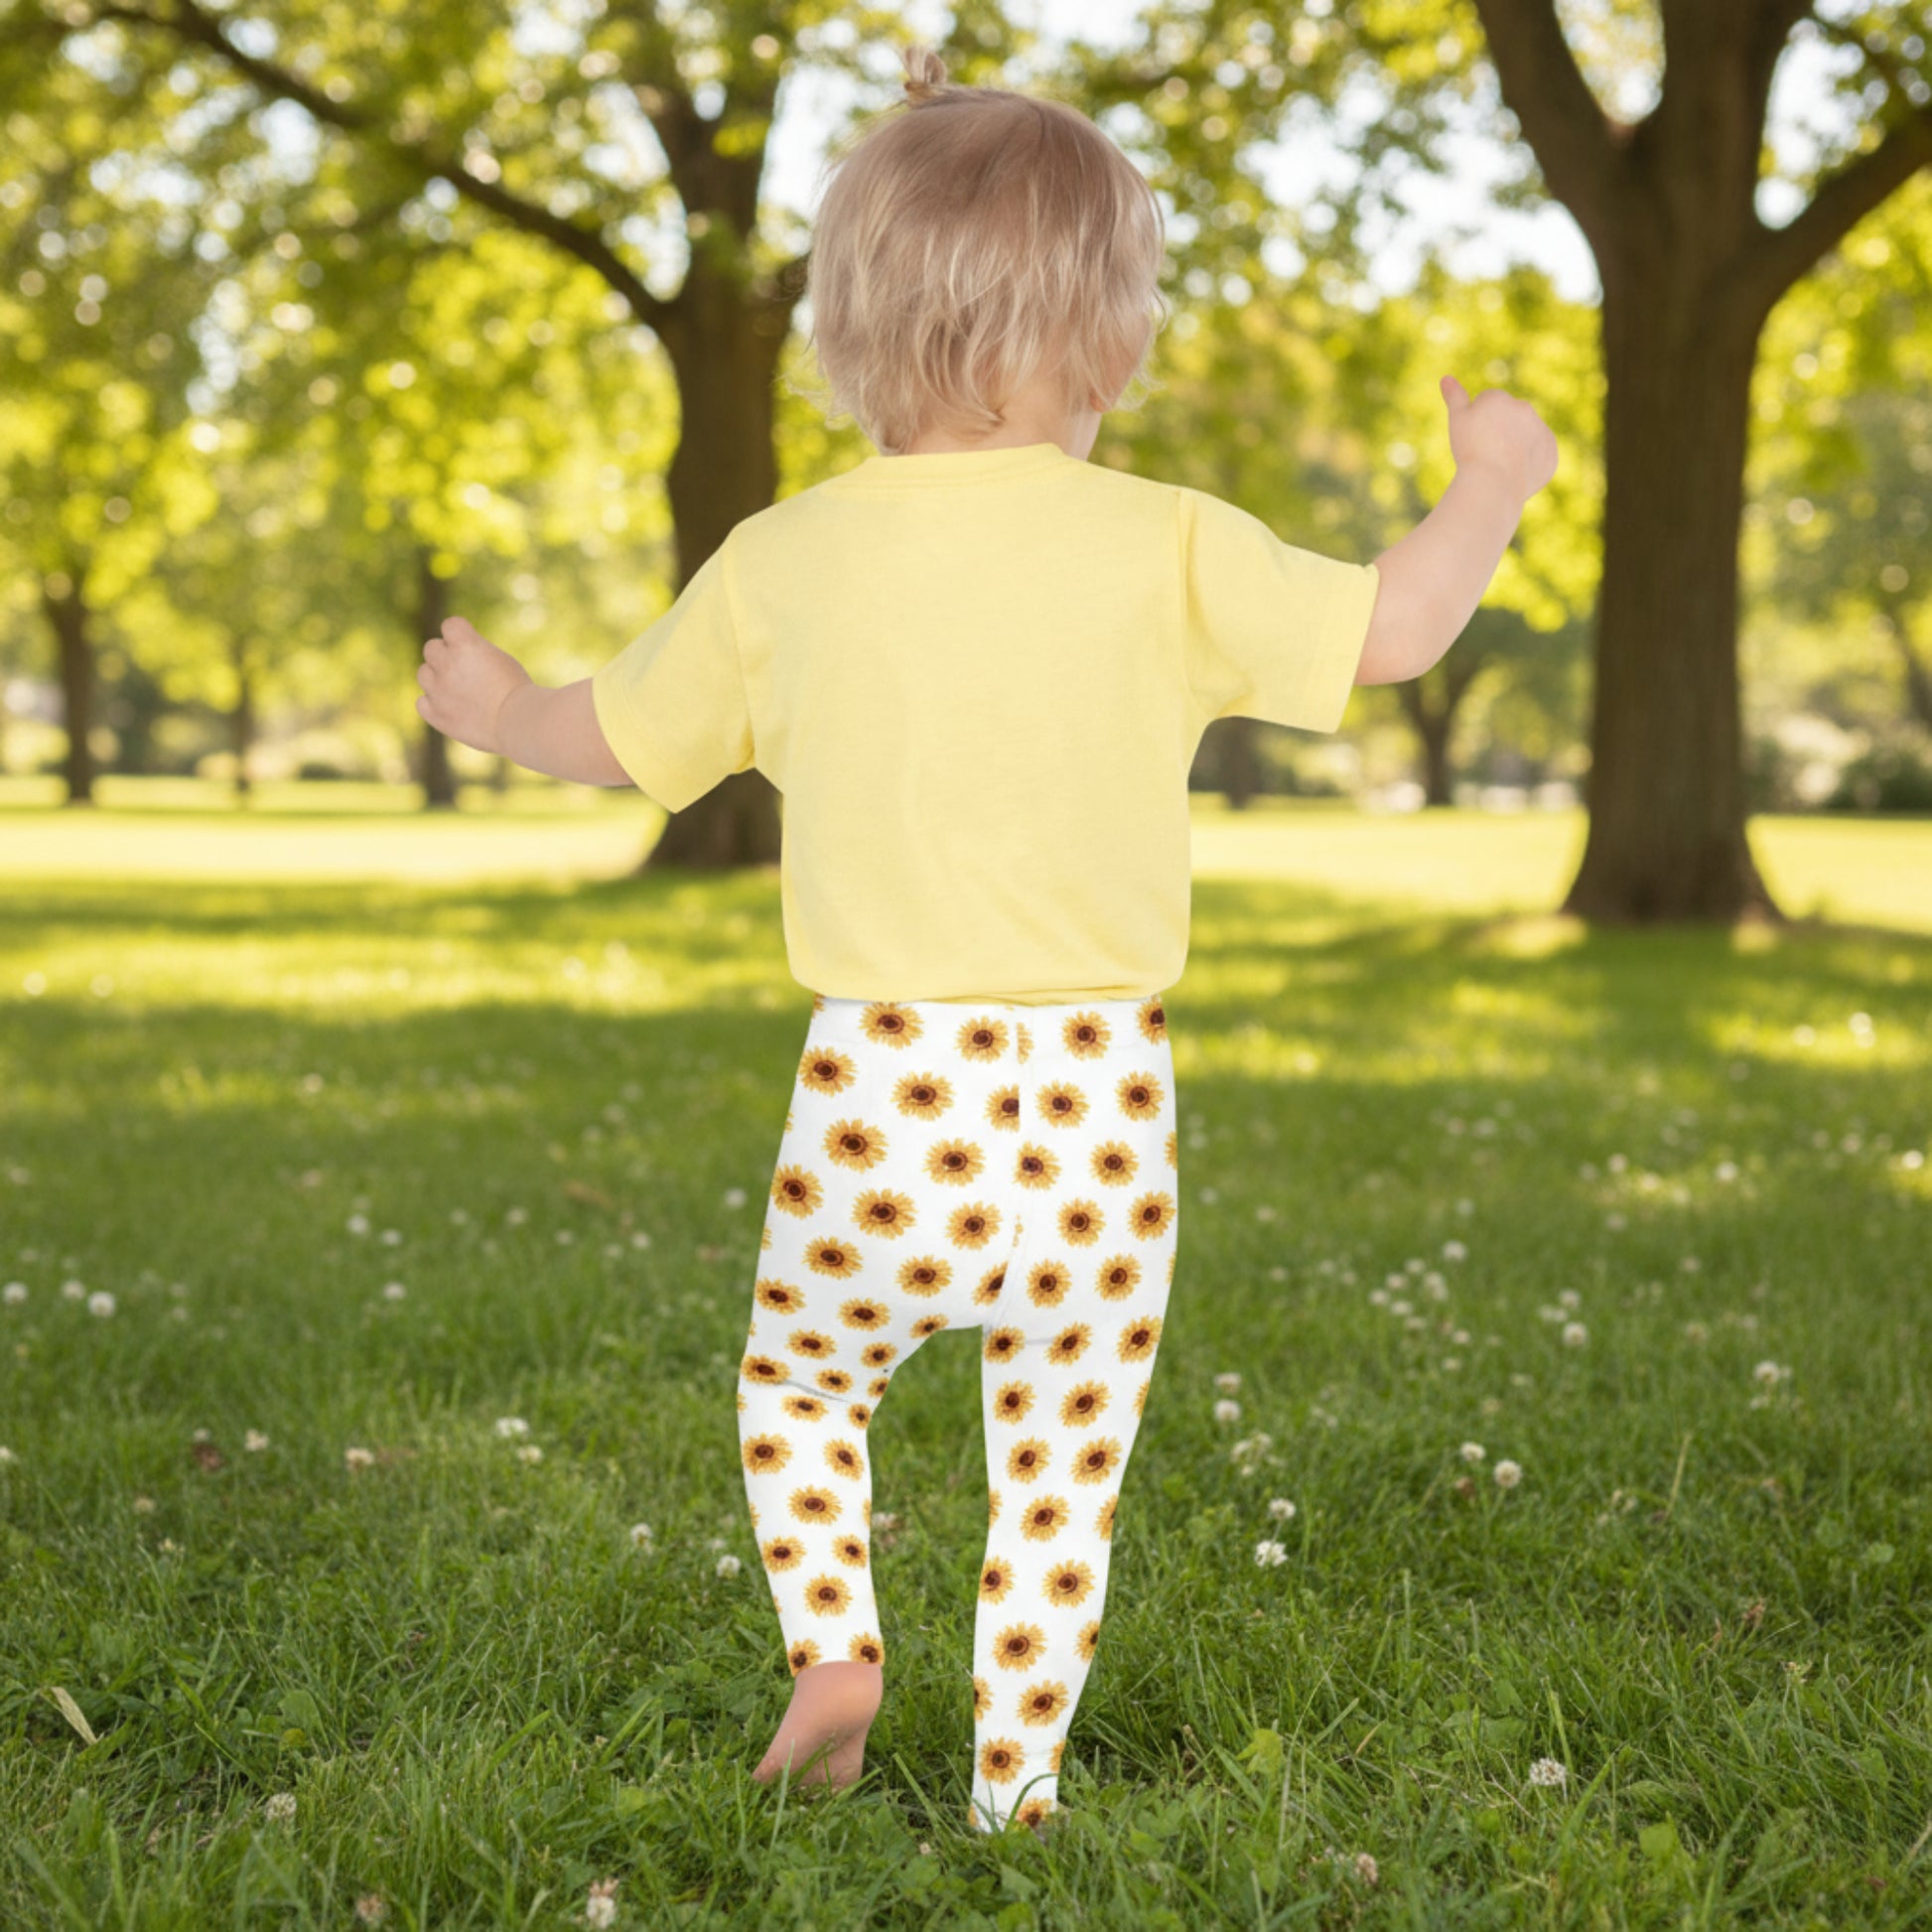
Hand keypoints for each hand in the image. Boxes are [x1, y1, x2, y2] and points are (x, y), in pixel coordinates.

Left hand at [416, 615, 531, 755]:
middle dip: (446, 655)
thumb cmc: (516, 690)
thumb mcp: (500, 659)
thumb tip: (457, 656)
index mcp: (465, 644)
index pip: (450, 625)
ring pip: (424, 674)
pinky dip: (434, 704)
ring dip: (437, 678)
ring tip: (461, 691)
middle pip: (431, 648)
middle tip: (467, 671)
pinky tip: (453, 708)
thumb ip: (473, 653)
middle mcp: (446, 663)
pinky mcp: (435, 714)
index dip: (461, 635)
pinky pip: (422, 703)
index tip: (474, 647)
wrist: (518, 723)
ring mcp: (437, 690)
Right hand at [1439, 375, 1558, 503]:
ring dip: (1515, 446)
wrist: (1494, 483)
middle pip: (1508, 419)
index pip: (1487, 405)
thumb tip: (1446, 378)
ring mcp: (1540, 429)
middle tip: (1486, 453)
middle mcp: (1524, 408)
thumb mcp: (1457, 421)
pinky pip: (1538, 455)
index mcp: (1500, 398)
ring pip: (1525, 436)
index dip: (1477, 423)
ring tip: (1500, 465)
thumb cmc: (1471, 451)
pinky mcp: (1551, 451)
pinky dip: (1529, 463)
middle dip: (1499, 431)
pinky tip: (1515, 474)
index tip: (1473, 439)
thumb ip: (1455, 397)